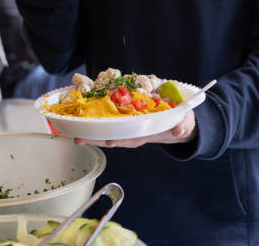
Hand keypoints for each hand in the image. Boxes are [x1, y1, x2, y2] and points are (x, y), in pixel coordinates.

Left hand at [74, 110, 196, 147]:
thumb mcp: (184, 122)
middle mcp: (135, 132)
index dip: (120, 139)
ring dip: (92, 131)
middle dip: (96, 138)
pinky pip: (110, 119)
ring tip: (74, 132)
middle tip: (78, 139)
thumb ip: (182, 125)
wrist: (178, 121)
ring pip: (108, 130)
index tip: (109, 141)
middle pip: (114, 137)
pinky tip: (85, 116)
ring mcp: (129, 126)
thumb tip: (178, 130)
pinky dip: (98, 119)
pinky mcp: (126, 118)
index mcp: (148, 133)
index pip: (131, 138)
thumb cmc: (180, 122)